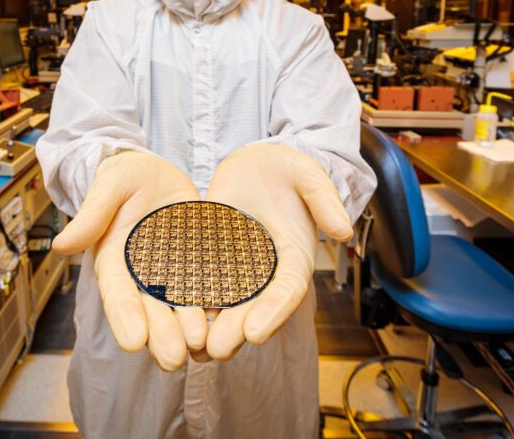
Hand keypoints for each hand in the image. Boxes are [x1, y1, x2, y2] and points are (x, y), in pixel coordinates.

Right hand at [51, 151, 208, 369]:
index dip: (124, 316)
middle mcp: (143, 274)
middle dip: (162, 334)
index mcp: (115, 259)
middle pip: (151, 310)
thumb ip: (92, 214)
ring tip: (201, 346)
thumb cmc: (124, 177)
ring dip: (189, 328)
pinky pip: (209, 287)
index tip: (133, 341)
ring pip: (180, 307)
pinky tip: (228, 322)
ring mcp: (173, 273)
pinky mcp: (199, 264)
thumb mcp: (110, 186)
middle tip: (173, 359)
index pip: (117, 292)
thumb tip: (61, 245)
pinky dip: (216, 306)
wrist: (154, 174)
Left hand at [203, 144, 352, 359]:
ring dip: (208, 325)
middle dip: (235, 330)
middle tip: (215, 349)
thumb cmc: (287, 170)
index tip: (256, 333)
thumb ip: (324, 199)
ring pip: (223, 304)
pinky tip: (169, 314)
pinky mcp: (209, 259)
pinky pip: (197, 281)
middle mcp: (265, 272)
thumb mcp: (308, 175)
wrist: (256, 163)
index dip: (273, 312)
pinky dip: (186, 299)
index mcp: (294, 259)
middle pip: (252, 308)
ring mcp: (235, 269)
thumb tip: (343, 230)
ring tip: (191, 345)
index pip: (287, 291)